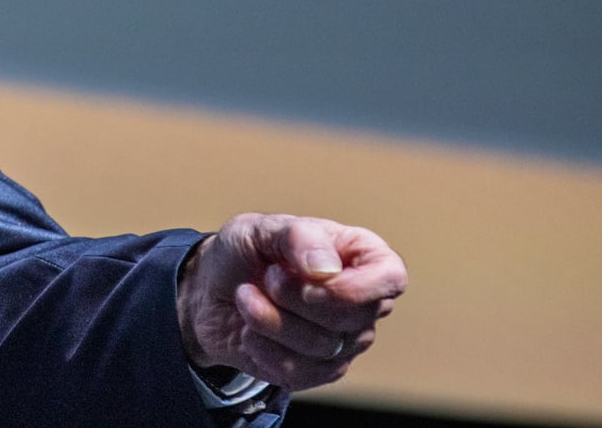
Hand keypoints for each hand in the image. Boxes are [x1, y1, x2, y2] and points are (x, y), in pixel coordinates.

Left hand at [177, 213, 407, 390]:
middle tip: (267, 277)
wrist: (210, 289)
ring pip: (323, 347)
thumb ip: (297, 237)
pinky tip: (250, 330)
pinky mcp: (318, 370)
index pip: (391, 277)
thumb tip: (326, 270)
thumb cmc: (245, 251)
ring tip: (246, 296)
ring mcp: (345, 341)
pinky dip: (264, 349)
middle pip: (353, 316)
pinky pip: (301, 373)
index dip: (355, 286)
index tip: (310, 278)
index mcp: (359, 256)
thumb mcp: (261, 228)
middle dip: (295, 297)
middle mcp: (362, 301)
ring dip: (269, 319)